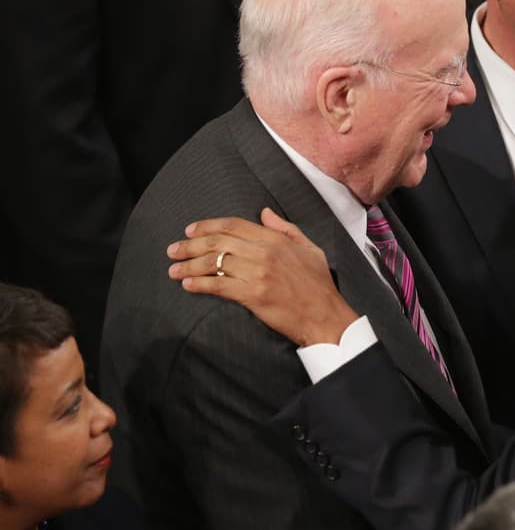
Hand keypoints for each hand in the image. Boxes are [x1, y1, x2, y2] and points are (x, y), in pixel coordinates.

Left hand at [167, 207, 357, 345]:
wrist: (325, 316)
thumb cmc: (319, 285)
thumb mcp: (310, 249)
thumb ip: (286, 229)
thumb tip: (265, 212)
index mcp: (276, 240)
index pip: (233, 225)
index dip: (207, 226)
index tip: (190, 230)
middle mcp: (264, 253)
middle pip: (217, 242)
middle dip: (190, 244)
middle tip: (174, 250)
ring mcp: (257, 274)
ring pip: (213, 263)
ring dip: (188, 265)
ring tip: (173, 269)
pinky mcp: (252, 295)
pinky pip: (217, 286)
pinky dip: (199, 284)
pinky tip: (187, 285)